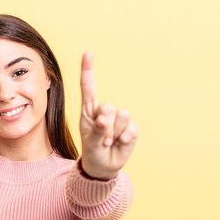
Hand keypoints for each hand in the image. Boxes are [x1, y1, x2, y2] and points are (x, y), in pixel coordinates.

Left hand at [79, 51, 138, 179]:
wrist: (103, 166)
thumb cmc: (92, 151)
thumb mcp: (89, 143)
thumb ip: (96, 130)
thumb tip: (105, 119)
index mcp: (90, 110)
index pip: (89, 87)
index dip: (88, 70)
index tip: (88, 53)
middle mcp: (105, 111)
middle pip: (108, 107)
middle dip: (104, 125)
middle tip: (100, 139)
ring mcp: (119, 119)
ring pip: (121, 117)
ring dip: (113, 134)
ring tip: (108, 142)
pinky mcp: (131, 127)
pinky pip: (131, 129)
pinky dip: (123, 139)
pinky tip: (118, 144)